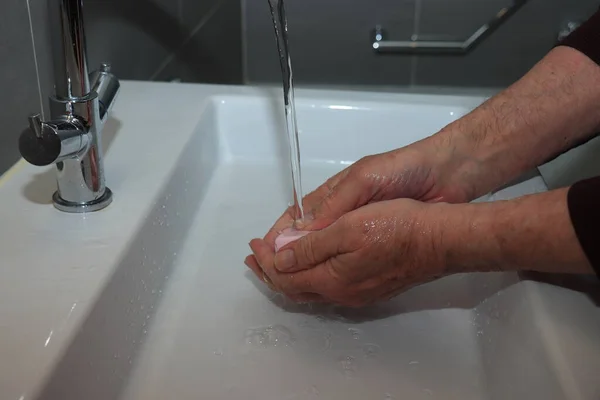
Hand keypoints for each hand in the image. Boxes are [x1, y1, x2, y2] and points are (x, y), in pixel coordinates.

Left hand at [246, 199, 455, 306]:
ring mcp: (358, 293)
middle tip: (256, 257)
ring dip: (290, 274)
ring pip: (312, 289)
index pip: (285, 276)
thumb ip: (310, 247)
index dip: (265, 260)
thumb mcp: (346, 228)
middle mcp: (342, 293)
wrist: (439, 240)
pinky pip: (328, 288)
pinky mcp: (371, 287)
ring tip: (277, 261)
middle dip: (271, 272)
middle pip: (295, 288)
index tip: (254, 244)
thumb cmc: (395, 227)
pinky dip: (310, 275)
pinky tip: (311, 264)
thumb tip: (279, 260)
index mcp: (331, 278)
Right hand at [247, 135, 477, 261]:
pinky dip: (329, 271)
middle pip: (304, 237)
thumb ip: (334, 205)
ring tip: (286, 282)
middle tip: (264, 271)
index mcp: (332, 194)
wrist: (446, 176)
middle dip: (283, 253)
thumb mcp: (363, 180)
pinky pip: (345, 260)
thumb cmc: (402, 171)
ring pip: (322, 252)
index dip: (278, 235)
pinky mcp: (375, 243)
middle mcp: (340, 214)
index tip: (262, 253)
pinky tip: (322, 283)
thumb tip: (300, 232)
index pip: (296, 217)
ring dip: (303, 266)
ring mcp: (358, 230)